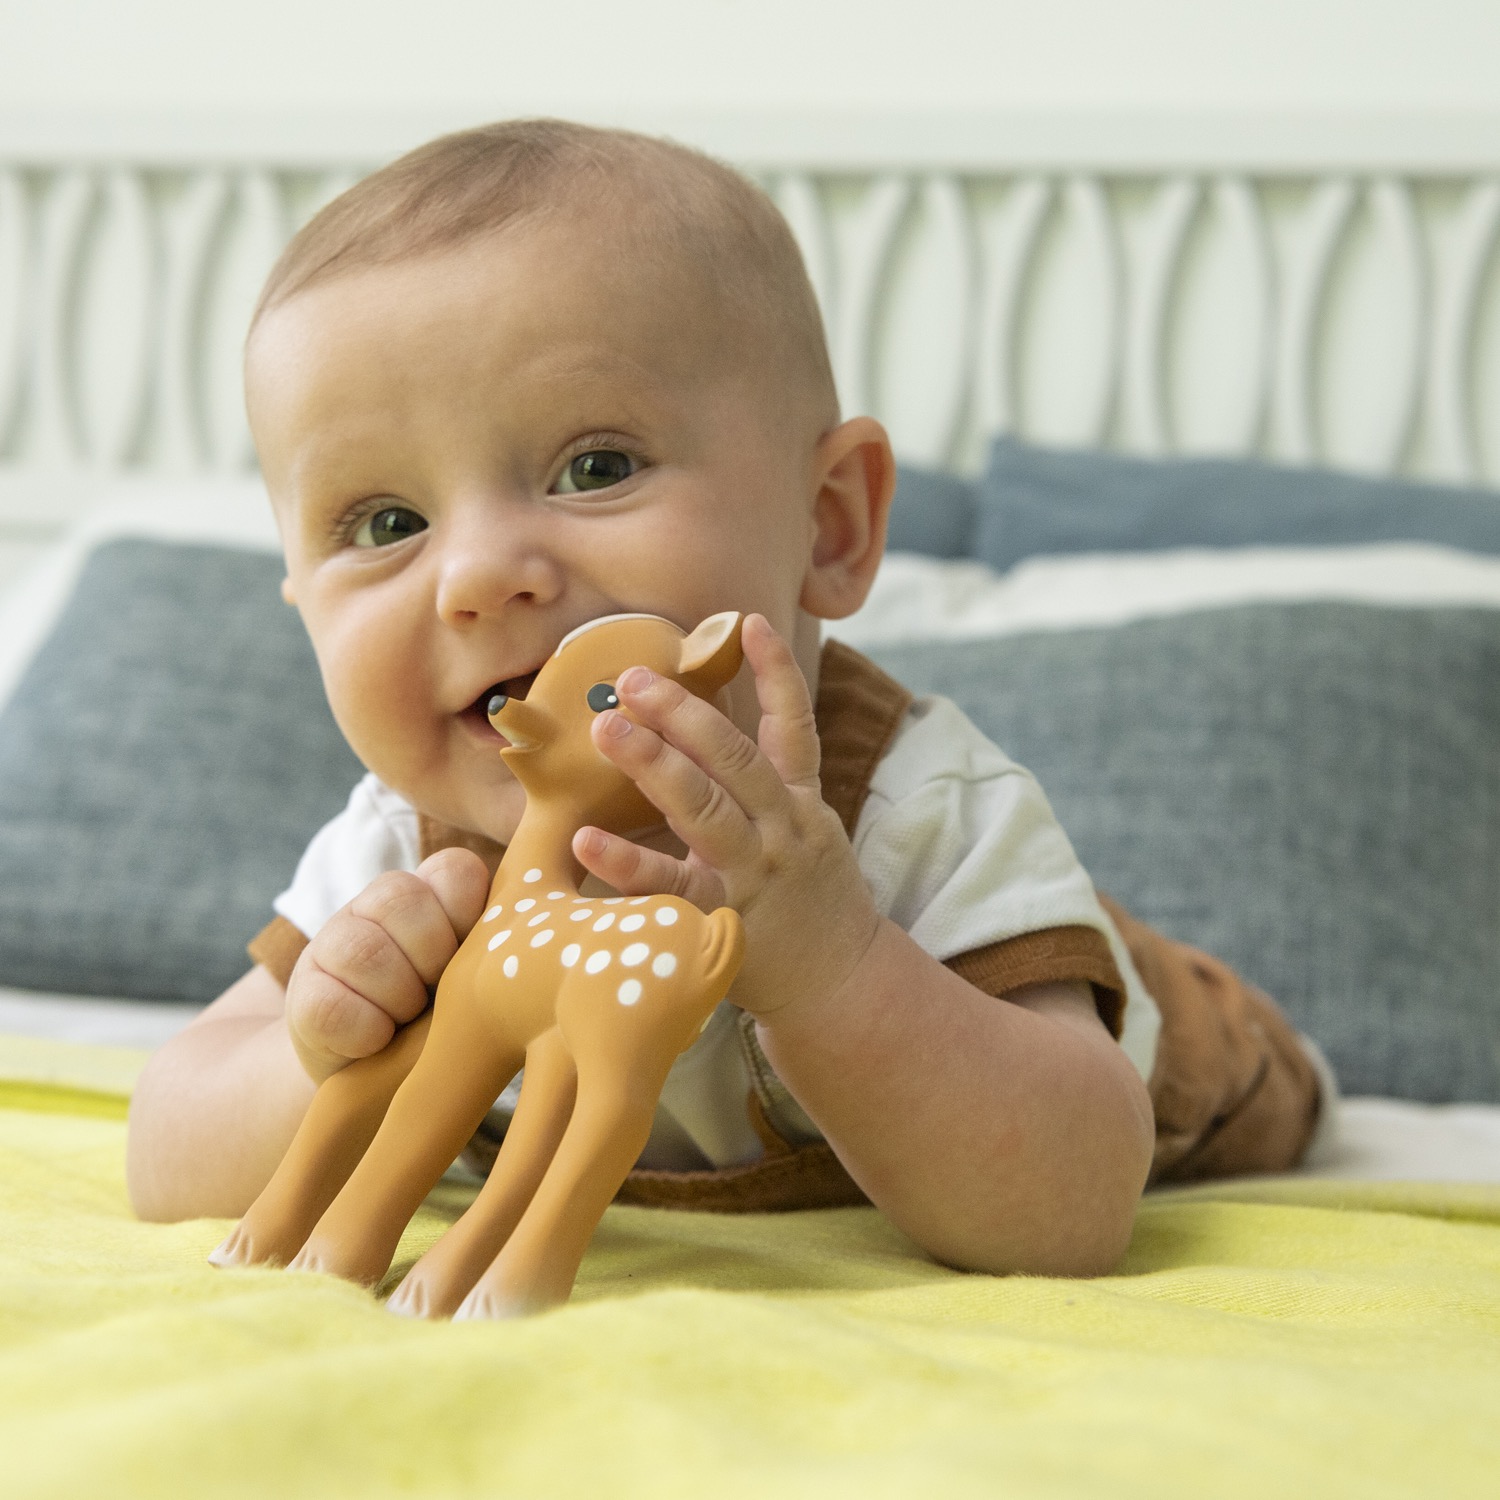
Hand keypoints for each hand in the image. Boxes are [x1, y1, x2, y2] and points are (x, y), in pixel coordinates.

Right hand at [284, 848, 488, 1081]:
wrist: (382, 1084)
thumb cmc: (451, 1024)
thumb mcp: (483, 983)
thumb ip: (504, 949)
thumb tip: (539, 935)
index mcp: (435, 892)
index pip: (455, 870)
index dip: (466, 917)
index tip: (472, 961)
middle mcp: (379, 903)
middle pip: (401, 897)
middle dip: (430, 959)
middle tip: (437, 995)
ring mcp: (333, 942)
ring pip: (363, 950)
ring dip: (397, 999)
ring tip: (408, 1022)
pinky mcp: (302, 994)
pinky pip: (331, 1006)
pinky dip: (365, 1034)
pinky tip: (376, 1043)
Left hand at [573, 612, 880, 1017]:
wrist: (840, 982)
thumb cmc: (807, 897)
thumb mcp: (806, 829)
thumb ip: (767, 782)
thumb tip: (705, 726)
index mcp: (800, 801)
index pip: (794, 726)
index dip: (776, 672)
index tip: (752, 621)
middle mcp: (782, 828)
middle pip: (735, 759)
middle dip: (684, 713)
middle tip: (631, 679)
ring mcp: (756, 874)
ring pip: (708, 809)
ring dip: (656, 764)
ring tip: (609, 729)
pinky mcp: (727, 920)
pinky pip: (673, 887)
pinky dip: (628, 863)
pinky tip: (587, 839)